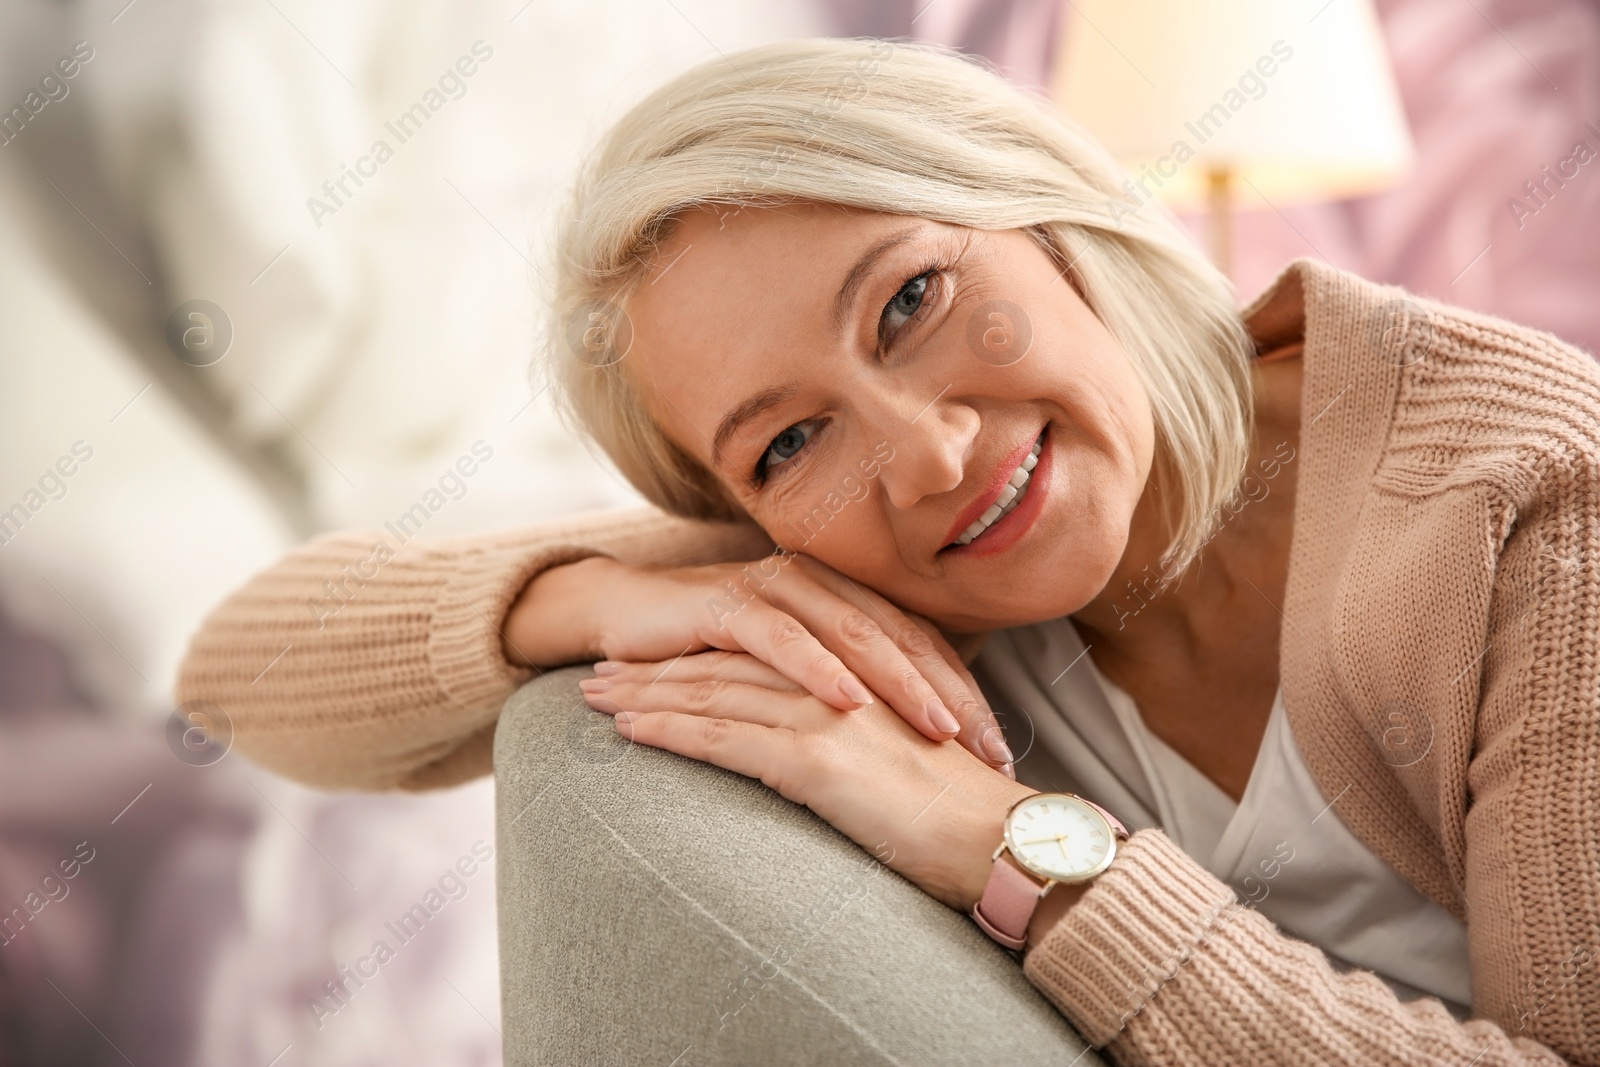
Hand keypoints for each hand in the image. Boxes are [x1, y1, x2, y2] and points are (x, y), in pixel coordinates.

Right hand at [506, 552, 1014, 775]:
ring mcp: (773, 588)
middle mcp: (817, 584)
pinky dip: (817, 671)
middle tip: (990, 747)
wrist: (620, 618)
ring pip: (852, 635)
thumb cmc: (710, 654)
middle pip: (902, 638)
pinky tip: (847, 703)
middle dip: (951, 695)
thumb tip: (912, 739)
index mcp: (842, 597)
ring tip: (939, 729)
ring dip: (899, 684)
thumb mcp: (787, 672)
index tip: (1000, 747)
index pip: (920, 643)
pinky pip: (781, 640)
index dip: (965, 692)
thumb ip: (843, 685)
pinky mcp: (727, 604)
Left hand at [579, 649, 1035, 911]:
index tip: (658, 658)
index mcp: (862, 677)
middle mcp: (840, 683)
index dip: (705, 655)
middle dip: (660, 665)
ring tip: (596, 692)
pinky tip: (629, 729)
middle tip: (604, 667)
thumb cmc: (967, 816)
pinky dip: (671, 729)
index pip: (764, 656)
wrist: (1004, 842)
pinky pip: (725, 738)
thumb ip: (866, 742)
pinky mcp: (816, 759)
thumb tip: (834, 756)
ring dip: (648, 691)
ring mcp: (826, 716)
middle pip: (729, 664)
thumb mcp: (910, 762)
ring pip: (716, 692)